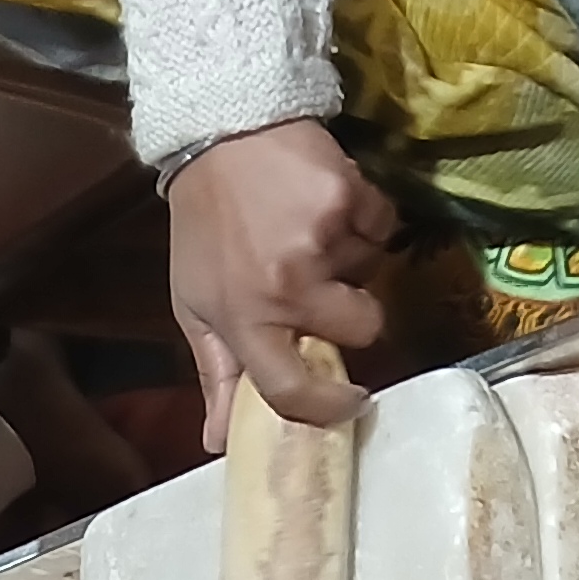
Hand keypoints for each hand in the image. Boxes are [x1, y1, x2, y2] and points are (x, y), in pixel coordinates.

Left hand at [165, 121, 391, 453]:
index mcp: (244, 321)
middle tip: (329, 291)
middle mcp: (286, 287)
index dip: (325, 407)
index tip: (349, 404)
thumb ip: (217, 375)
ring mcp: (322, 241)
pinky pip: (383, 225)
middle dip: (355, 315)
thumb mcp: (195, 305)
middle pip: (362, 328)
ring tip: (313, 234)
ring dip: (353, 260)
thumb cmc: (205, 230)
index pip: (289, 390)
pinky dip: (366, 218)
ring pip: (373, 272)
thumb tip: (221, 445)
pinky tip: (330, 205)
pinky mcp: (351, 196)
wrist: (219, 134)